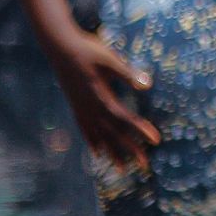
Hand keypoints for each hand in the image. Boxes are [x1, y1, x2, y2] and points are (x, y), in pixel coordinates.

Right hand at [44, 27, 159, 171]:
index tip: (156, 140)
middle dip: (130, 149)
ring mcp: (81, 108)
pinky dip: (93, 142)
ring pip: (98, 136)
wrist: (59, 46)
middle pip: (113, 133)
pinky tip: (97, 152)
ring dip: (112, 152)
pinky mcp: (75, 106)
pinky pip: (85, 129)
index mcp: (100, 97)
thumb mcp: (110, 60)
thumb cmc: (87, 50)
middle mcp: (90, 107)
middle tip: (145, 165)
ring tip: (122, 168)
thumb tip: (147, 85)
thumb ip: (128, 74)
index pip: (124, 118)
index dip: (140, 129)